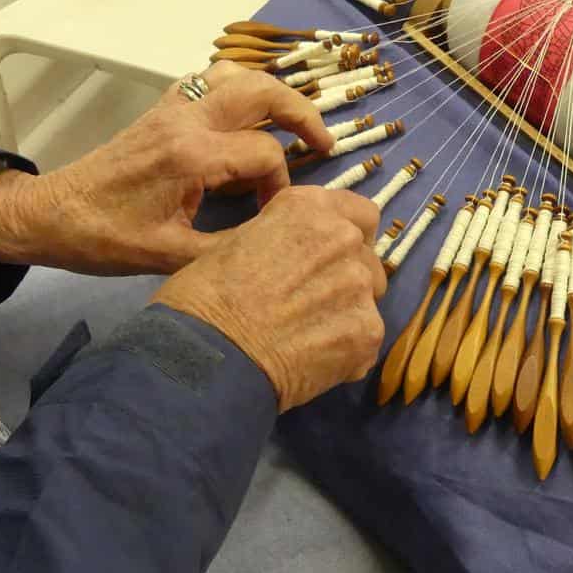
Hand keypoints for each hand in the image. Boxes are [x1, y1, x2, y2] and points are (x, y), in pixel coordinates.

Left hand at [0, 61, 333, 274]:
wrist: (50, 215)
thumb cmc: (105, 239)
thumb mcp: (171, 256)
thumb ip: (230, 247)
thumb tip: (278, 240)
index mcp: (191, 156)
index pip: (265, 154)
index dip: (282, 186)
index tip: (274, 215)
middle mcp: (186, 120)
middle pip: (262, 90)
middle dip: (302, 113)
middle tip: (323, 143)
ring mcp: (172, 108)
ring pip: (235, 74)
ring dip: (270, 93)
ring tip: (290, 124)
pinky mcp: (161, 109)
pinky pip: (207, 80)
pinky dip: (235, 89)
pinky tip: (244, 119)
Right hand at [154, 186, 386, 411]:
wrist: (208, 354)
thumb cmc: (203, 297)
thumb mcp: (239, 243)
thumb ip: (282, 240)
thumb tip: (294, 256)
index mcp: (308, 208)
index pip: (361, 214)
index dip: (347, 238)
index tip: (330, 259)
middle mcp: (342, 237)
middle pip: (367, 259)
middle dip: (347, 279)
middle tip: (311, 305)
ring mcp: (359, 284)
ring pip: (368, 301)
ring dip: (347, 316)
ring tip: (307, 338)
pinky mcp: (367, 330)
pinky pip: (366, 341)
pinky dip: (346, 354)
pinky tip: (311, 364)